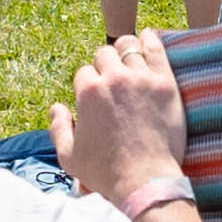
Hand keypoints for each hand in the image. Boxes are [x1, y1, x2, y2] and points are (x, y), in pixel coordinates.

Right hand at [66, 29, 188, 206]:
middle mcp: (113, 78)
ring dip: (126, 52)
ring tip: (130, 61)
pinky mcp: (165, 82)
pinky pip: (156, 47)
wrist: (146, 182)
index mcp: (88, 91)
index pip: (84, 72)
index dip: (89, 84)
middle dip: (105, 66)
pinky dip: (150, 39)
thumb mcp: (69, 157)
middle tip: (113, 80)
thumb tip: (56, 107)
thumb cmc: (106, 174)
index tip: (97, 96)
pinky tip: (148, 38)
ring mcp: (140, 78)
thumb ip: (58, 128)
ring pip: (129, 46)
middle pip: (105, 54)